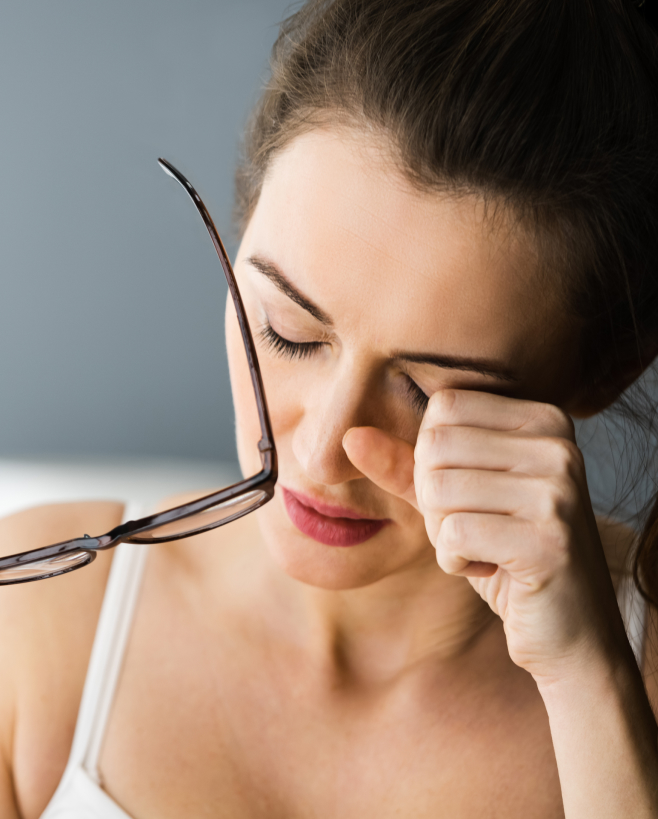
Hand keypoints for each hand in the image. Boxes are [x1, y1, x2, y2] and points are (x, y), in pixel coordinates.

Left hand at [343, 390, 628, 683]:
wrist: (572, 634)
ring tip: (486, 550)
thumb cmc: (507, 556)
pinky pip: (453, 536)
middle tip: (475, 531)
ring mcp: (558, 491)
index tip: (470, 498)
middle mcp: (558, 445)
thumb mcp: (454, 501)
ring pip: (438, 491)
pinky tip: (493, 572)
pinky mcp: (548, 540)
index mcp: (543, 419)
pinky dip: (456, 563)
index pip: (442, 409)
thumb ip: (405, 464)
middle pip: (434, 446)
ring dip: (443, 534)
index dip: (433, 460)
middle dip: (434, 500)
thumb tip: (350, 435)